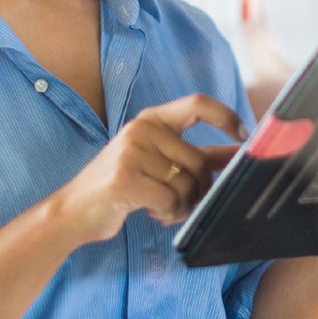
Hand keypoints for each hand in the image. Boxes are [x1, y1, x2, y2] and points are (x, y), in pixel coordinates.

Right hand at [55, 94, 246, 242]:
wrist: (73, 211)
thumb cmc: (122, 186)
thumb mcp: (158, 163)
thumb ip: (196, 156)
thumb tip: (236, 153)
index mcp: (151, 119)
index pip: (198, 104)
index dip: (226, 117)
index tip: (244, 137)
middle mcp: (142, 129)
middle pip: (199, 162)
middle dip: (200, 191)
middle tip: (185, 204)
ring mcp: (131, 152)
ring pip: (187, 185)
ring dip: (184, 206)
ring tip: (164, 210)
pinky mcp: (125, 178)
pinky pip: (171, 200)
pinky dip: (168, 214)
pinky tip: (151, 213)